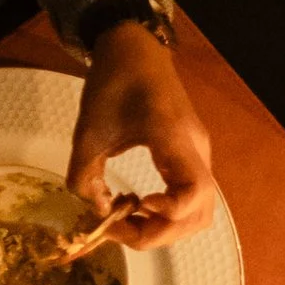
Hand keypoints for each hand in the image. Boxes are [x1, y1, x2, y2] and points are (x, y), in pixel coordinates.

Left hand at [68, 26, 216, 243]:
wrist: (136, 51)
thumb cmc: (114, 83)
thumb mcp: (87, 131)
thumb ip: (85, 177)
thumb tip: (98, 211)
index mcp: (175, 138)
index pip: (195, 192)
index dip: (167, 213)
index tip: (134, 205)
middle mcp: (196, 151)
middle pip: (200, 214)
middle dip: (159, 233)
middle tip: (118, 227)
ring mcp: (197, 155)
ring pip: (199, 212)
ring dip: (165, 228)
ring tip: (128, 221)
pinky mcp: (191, 157)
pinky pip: (191, 199)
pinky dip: (167, 214)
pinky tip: (138, 205)